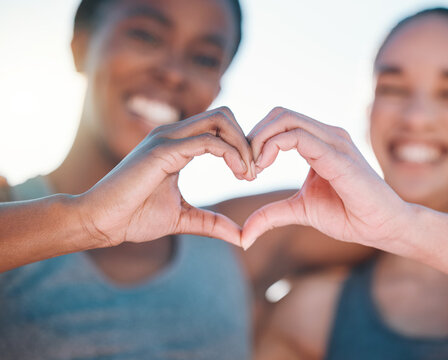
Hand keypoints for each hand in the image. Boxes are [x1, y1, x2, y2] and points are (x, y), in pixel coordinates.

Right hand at [75, 107, 253, 247]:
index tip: (249, 174)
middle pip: (224, 115)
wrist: (101, 222)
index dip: (241, 145)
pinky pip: (208, 142)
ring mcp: (167, 138)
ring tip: (248, 173)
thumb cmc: (134, 217)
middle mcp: (172, 133)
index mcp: (176, 144)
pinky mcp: (163, 150)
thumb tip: (241, 236)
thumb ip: (212, 223)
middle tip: (254, 171)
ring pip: (219, 120)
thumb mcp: (183, 218)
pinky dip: (231, 154)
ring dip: (242, 145)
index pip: (219, 126)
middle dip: (246, 139)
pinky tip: (238, 174)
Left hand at [242, 107, 409, 249]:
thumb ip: (272, 214)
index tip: (248, 170)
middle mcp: (328, 134)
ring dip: (259, 140)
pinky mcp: (338, 156)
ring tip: (253, 169)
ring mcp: (334, 142)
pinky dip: (272, 147)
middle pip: (280, 114)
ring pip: (285, 119)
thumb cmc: (349, 215)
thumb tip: (244, 234)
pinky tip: (263, 168)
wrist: (384, 227)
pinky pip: (298, 137)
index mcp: (320, 141)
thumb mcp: (301, 211)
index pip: (281, 121)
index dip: (257, 140)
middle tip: (246, 167)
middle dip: (254, 136)